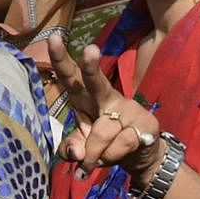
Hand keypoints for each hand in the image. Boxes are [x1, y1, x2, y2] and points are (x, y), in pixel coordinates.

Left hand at [46, 34, 163, 180]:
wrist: (140, 156)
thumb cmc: (103, 142)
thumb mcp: (81, 144)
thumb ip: (71, 147)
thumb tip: (74, 154)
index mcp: (83, 95)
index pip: (69, 74)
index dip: (60, 57)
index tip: (54, 37)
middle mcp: (105, 95)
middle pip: (96, 81)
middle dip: (92, 66)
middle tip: (90, 49)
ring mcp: (127, 107)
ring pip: (103, 130)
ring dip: (94, 152)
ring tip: (92, 161)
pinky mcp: (145, 123)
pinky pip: (122, 143)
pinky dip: (111, 157)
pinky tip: (111, 158)